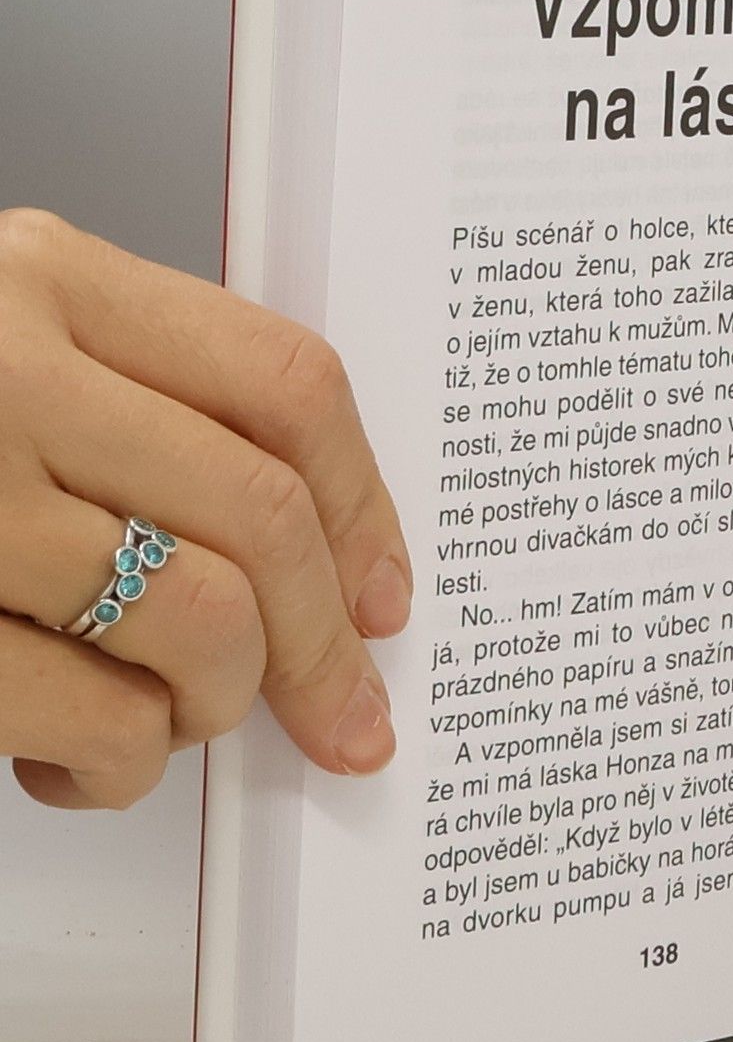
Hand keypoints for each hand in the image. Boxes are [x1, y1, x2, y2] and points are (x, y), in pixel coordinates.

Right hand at [0, 210, 410, 808]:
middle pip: (261, 517)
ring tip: (170, 721)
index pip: (284, 385)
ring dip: (213, 705)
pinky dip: (120, 762)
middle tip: (341, 714)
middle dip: (326, 648)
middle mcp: (0, 366)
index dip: (365, 508)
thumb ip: (130, 410)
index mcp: (43, 279)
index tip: (385, 596)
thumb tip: (318, 559)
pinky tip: (81, 757)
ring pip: (198, 620)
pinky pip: (94, 712)